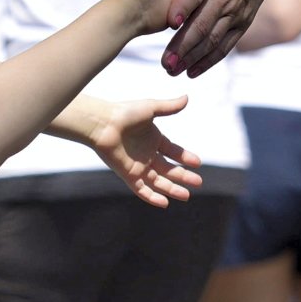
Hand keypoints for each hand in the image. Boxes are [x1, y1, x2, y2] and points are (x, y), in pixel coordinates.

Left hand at [71, 90, 201, 207]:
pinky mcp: (128, 175)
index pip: (173, 152)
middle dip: (183, 176)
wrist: (102, 123)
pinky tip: (165, 203)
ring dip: (172, 189)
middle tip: (198, 182)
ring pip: (158, 182)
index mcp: (154, 140)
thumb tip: (187, 98)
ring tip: (186, 196)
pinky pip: (142, 189)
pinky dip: (152, 197)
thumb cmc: (124, 113)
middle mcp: (147, 155)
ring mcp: (138, 166)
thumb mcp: (151, 108)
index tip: (198, 163)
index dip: (185, 158)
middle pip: (169, 169)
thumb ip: (169, 106)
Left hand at [156, 0, 291, 77]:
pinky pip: (226, 44)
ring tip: (173, 70)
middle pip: (202, 24)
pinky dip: (210, 59)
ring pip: (212, 39)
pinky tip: (193, 71)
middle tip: (165, 62)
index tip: (171, 22)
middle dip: (184, 45)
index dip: (184, 6)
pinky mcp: (242, 21)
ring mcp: (235, 11)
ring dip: (193, 57)